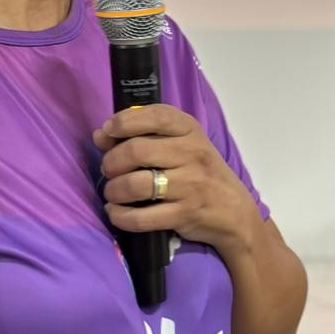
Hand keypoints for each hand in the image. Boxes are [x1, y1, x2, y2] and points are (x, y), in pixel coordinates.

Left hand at [93, 105, 258, 256]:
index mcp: (190, 130)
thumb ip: (141, 136)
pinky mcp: (185, 214)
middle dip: (112, 161)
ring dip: (114, 190)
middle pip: (137, 151)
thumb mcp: (180, 145)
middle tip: (108, 170)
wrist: (234, 211)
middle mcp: (192, 154)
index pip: (155, 116)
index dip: (124, 122)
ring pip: (136, 184)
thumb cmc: (200, 172)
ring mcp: (190, 185)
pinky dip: (120, 216)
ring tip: (113, 192)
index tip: (108, 132)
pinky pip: (142, 217)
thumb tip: (100, 135)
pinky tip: (116, 212)